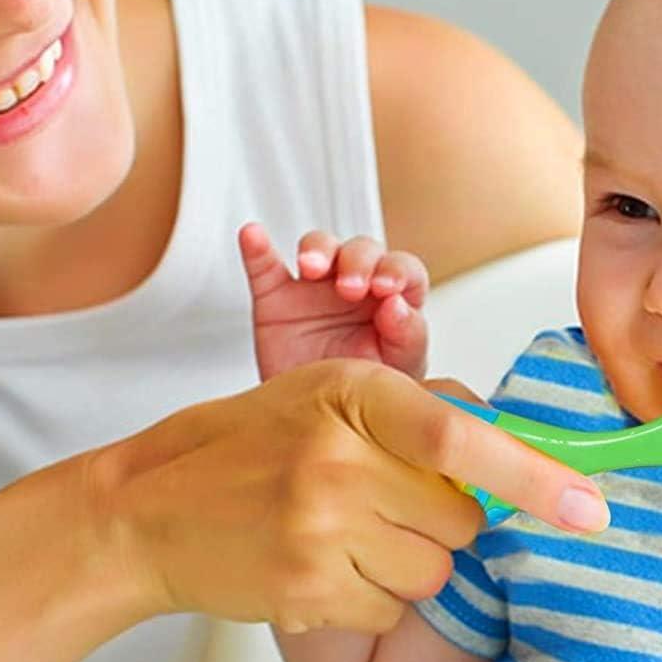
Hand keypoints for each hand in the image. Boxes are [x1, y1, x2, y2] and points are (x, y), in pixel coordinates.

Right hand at [94, 360, 608, 635]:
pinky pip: (389, 608)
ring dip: (405, 562)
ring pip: (432, 570)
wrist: (147, 510)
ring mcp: (319, 529)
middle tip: (381, 504)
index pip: (459, 434)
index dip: (533, 474)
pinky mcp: (306, 589)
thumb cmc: (241, 448)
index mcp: (348, 394)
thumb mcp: (321, 395)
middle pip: (460, 518)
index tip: (589, 506)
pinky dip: (368, 597)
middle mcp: (335, 459)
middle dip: (441, 521)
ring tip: (342, 535)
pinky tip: (318, 567)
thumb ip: (410, 410)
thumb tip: (501, 437)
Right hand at [237, 222, 428, 380]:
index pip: (403, 269)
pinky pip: (265, 266)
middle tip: (349, 287)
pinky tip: (252, 235)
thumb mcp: (399, 373)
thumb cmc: (366, 396)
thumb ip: (408, 338)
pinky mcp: (276, 297)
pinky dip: (256, 247)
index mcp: (392, 301)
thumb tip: (398, 305)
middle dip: (357, 260)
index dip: (397, 270)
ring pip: (319, 247)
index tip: (386, 288)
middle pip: (361, 250)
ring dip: (317, 249)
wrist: (319, 425)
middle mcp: (356, 286)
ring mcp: (314, 288)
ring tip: (311, 268)